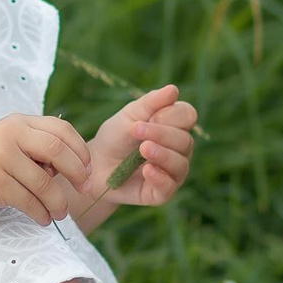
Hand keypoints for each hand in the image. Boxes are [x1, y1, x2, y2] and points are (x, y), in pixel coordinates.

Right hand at [0, 114, 92, 224]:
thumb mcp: (11, 145)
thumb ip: (39, 149)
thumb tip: (78, 167)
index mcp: (18, 122)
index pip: (61, 129)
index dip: (80, 150)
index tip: (88, 170)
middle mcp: (9, 134)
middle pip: (57, 150)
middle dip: (77, 172)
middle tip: (83, 189)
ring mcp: (0, 157)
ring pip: (44, 182)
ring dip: (58, 202)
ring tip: (60, 213)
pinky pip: (28, 201)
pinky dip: (40, 213)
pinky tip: (42, 219)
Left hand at [80, 84, 195, 206]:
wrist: (94, 165)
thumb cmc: (115, 137)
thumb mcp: (129, 115)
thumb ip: (151, 103)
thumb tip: (174, 89)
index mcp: (175, 126)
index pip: (188, 116)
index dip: (172, 115)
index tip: (150, 116)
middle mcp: (179, 150)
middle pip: (184, 140)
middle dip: (161, 134)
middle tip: (136, 130)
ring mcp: (173, 172)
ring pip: (180, 164)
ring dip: (162, 154)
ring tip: (143, 149)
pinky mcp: (162, 193)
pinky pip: (169, 186)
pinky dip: (159, 177)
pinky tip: (146, 170)